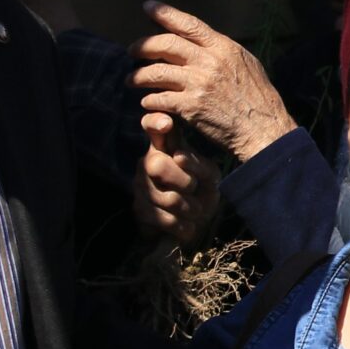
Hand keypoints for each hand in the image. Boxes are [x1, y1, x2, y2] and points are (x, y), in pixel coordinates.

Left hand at [131, 2, 297, 162]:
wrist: (263, 128)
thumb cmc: (258, 97)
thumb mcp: (246, 63)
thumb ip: (221, 51)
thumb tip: (201, 41)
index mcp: (223, 47)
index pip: (189, 24)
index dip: (165, 13)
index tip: (148, 7)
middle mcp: (209, 62)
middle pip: (165, 45)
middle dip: (143, 46)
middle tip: (132, 51)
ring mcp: (198, 84)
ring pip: (156, 73)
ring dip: (139, 76)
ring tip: (132, 80)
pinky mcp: (190, 107)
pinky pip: (159, 99)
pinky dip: (149, 100)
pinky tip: (147, 102)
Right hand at [134, 113, 219, 244]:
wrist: (194, 226)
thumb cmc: (203, 193)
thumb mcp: (210, 176)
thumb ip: (198, 164)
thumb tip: (178, 156)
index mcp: (166, 148)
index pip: (152, 127)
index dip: (155, 122)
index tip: (166, 124)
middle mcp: (148, 162)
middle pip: (156, 165)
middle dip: (184, 181)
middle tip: (194, 189)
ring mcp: (140, 186)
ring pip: (167, 198)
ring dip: (189, 208)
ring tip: (195, 211)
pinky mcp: (138, 210)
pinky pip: (164, 219)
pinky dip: (183, 226)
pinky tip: (186, 225)